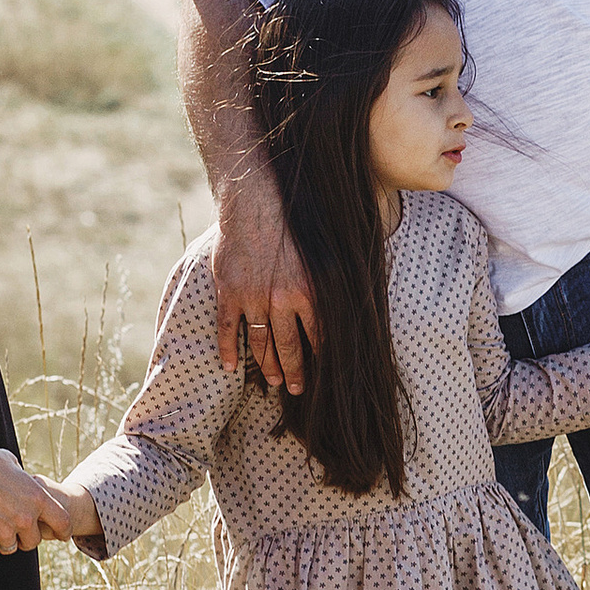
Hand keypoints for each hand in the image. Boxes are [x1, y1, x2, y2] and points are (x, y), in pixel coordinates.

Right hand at [0, 446, 78, 554]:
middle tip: (12, 529)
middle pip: (32, 541)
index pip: (62, 522)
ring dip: (2, 540)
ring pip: (10, 547)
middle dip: (24, 537)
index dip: (63, 531)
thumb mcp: (12, 465)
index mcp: (37, 497)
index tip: (61, 535)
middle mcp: (25, 517)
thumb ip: (23, 482)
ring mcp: (4, 530)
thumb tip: (24, 485)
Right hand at [213, 170, 315, 395]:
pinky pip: (228, 328)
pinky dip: (228, 350)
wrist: (255, 199)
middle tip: (298, 389)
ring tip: (273, 381)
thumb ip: (336, 278)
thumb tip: (361, 292)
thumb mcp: (325, 249)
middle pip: (289, 346)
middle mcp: (283, 299)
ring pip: (261, 342)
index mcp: (311, 290)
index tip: (325, 377)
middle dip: (295, 372)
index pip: (320, 336)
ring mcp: (253, 297)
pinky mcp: (229, 291)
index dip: (322, 359)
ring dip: (267, 365)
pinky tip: (230, 367)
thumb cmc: (295, 221)